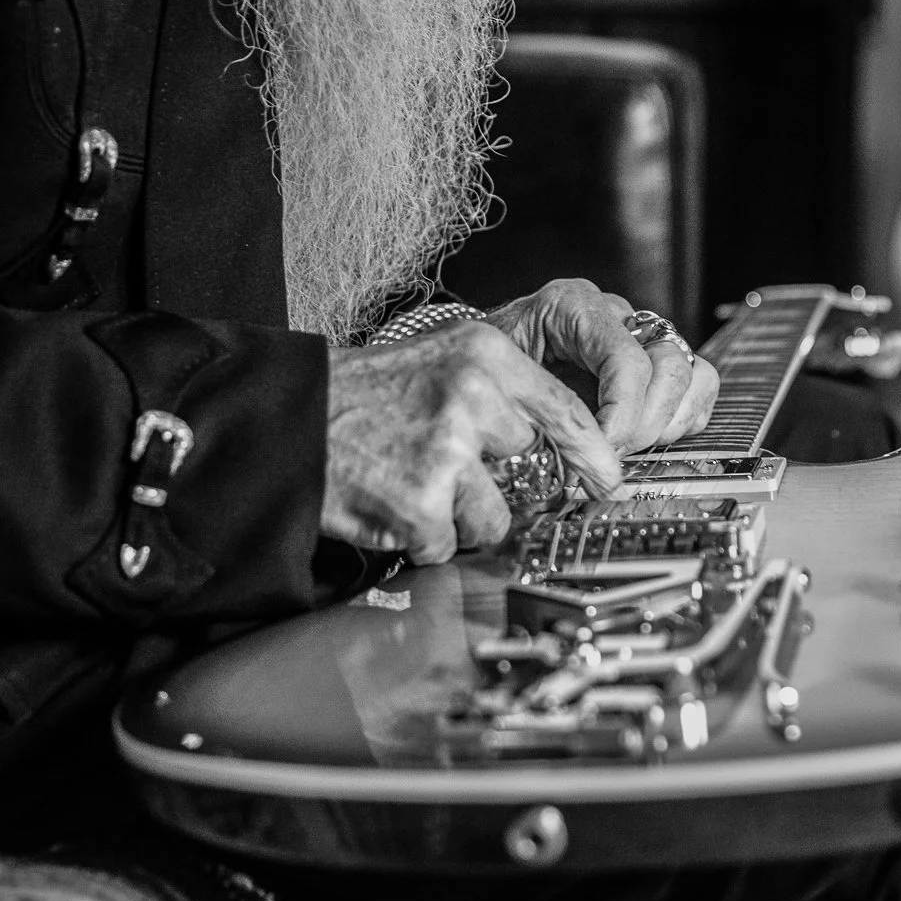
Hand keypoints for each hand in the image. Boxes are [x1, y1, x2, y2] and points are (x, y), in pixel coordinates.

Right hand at [321, 320, 626, 563]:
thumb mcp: (443, 363)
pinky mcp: (422, 502)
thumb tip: (562, 448)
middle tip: (450, 467)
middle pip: (530, 468)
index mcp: (485, 356)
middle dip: (499, 480)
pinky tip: (392, 503)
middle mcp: (473, 397)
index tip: (607, 477)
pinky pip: (447, 544)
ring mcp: (448, 451)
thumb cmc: (367, 395)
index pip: (567, 412)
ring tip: (414, 483)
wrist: (292, 416)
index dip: (593, 454)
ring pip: (493, 517)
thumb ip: (503, 396)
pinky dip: (421, 538)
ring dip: (459, 517)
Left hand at [486, 279, 719, 454]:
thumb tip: (579, 458)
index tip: (605, 449)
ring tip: (629, 447)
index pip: (626, 359)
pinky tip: (645, 439)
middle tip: (611, 455)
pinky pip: (698, 387)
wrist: (482, 354)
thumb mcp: (497, 376)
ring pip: (693, 375)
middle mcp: (615, 314)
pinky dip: (681, 420)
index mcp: (572, 306)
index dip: (623, 414)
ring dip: (667, 423)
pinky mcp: (655, 362)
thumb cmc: (487, 363)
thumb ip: (537, 408)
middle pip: (669, 366)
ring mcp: (640, 336)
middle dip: (645, 424)